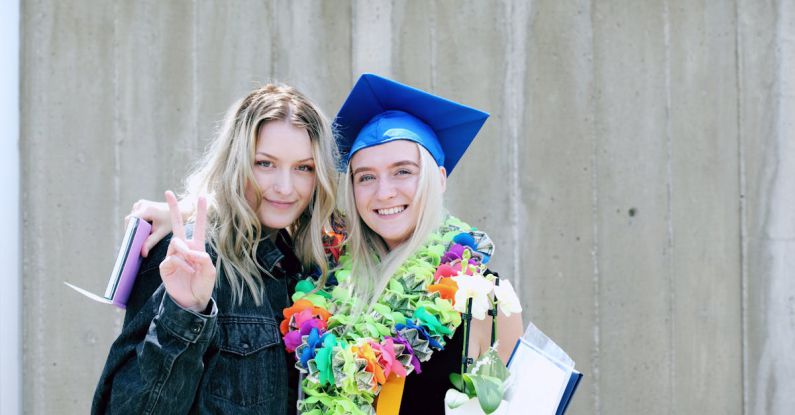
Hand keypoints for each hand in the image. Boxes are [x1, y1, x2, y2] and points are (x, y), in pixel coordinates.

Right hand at [127, 196, 193, 256]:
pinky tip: (145, 228)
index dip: (128, 231)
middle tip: (136, 242)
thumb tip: (142, 253)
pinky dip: (138, 223)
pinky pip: (135, 216)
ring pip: (132, 218)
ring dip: (135, 226)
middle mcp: (142, 204)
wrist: (179, 210)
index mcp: (147, 209)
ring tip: (143, 235)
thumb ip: (151, 242)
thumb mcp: (161, 232)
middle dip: (132, 230)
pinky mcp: (141, 204)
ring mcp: (141, 203)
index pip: (130, 220)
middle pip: (130, 220)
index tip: (131, 241)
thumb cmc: (171, 221)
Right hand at [158, 191, 215, 311]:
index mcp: (197, 247)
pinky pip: (172, 258)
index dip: (200, 212)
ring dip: (185, 252)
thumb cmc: (202, 285)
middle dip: (173, 209)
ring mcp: (173, 255)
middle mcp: (184, 248)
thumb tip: (190, 250)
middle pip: (178, 225)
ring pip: (176, 243)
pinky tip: (187, 271)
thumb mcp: (209, 271)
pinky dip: (181, 264)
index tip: (201, 196)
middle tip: (168, 192)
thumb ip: (203, 258)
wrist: (192, 300)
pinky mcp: (165, 265)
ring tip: (192, 265)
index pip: (199, 226)